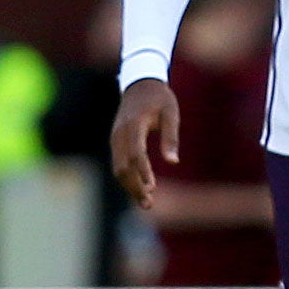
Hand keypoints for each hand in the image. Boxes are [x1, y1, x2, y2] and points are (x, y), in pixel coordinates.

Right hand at [109, 78, 179, 211]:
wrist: (139, 85)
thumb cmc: (160, 99)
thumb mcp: (171, 113)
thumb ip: (171, 136)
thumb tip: (173, 161)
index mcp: (134, 125)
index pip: (136, 152)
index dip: (143, 171)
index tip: (152, 187)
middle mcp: (120, 134)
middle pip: (123, 166)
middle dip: (134, 186)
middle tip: (149, 204)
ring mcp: (115, 138)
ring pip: (118, 168)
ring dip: (130, 186)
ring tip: (146, 202)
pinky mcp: (115, 142)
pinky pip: (118, 163)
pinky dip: (127, 178)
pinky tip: (139, 188)